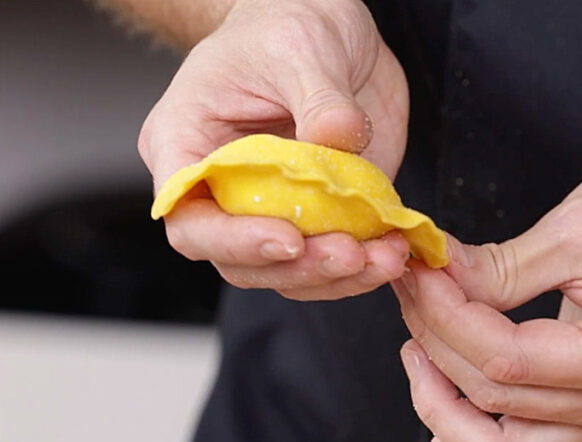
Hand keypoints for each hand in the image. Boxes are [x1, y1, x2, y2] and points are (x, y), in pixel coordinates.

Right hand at [139, 0, 411, 299]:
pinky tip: (394, 250)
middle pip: (241, 261)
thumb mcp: (300, 47)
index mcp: (187, 146)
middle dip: (299, 268)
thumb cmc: (284, 23)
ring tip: (385, 257)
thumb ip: (320, 97)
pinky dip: (364, 265)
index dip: (236, 241)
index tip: (289, 238)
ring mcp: (274, 206)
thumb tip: (338, 135)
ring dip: (339, 276)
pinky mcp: (322, 213)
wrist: (329, 26)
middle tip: (351, 253)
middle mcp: (224, 189)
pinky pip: (332, 257)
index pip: (191, 220)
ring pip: (290, 272)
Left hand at [393, 156, 581, 441]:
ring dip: (443, 413)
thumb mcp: (579, 226)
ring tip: (416, 354)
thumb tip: (433, 277)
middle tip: (410, 289)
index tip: (419, 270)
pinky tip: (444, 429)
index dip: (445, 315)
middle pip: (494, 401)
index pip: (504, 359)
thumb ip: (501, 266)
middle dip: (433, 342)